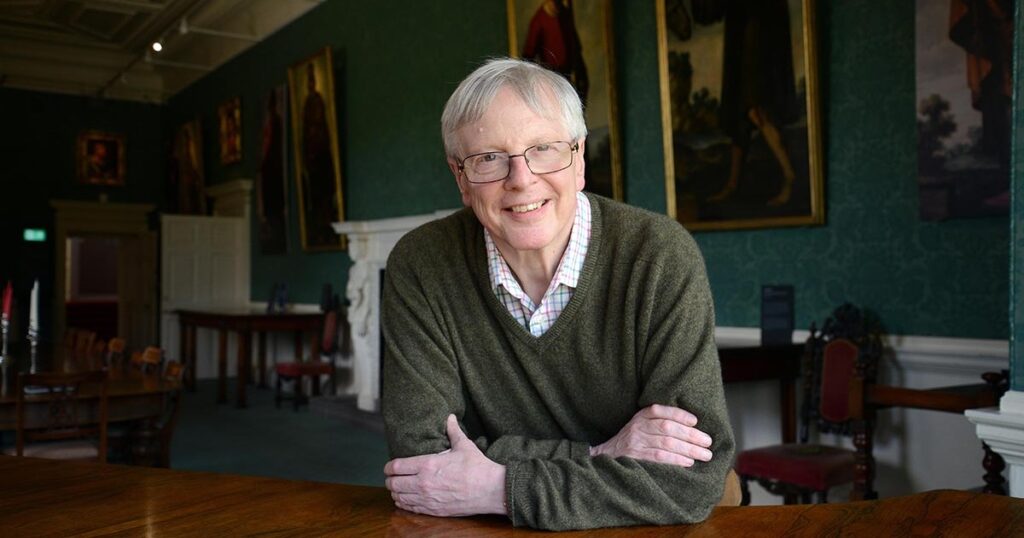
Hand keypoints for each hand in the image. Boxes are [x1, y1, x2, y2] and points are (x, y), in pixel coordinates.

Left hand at [384, 415, 506, 516]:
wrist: (491, 490)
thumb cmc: (477, 467)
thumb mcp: (464, 445)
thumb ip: (453, 431)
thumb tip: (450, 417)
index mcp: (428, 464)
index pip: (396, 467)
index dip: (388, 467)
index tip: (388, 467)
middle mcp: (423, 483)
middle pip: (393, 484)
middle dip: (390, 480)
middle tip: (392, 478)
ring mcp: (428, 498)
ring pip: (399, 498)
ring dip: (396, 493)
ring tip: (398, 488)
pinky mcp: (434, 510)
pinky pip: (410, 509)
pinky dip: (404, 504)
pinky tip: (406, 500)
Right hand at [590, 404, 712, 466]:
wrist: (608, 455)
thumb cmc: (633, 439)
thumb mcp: (642, 424)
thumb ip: (660, 421)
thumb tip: (692, 426)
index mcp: (641, 416)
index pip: (661, 411)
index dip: (679, 415)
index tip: (696, 421)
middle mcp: (638, 427)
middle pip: (668, 428)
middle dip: (691, 435)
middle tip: (708, 442)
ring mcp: (636, 442)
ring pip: (666, 443)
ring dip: (688, 449)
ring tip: (704, 454)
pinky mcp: (636, 458)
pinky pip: (659, 457)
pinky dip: (676, 459)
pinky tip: (688, 462)